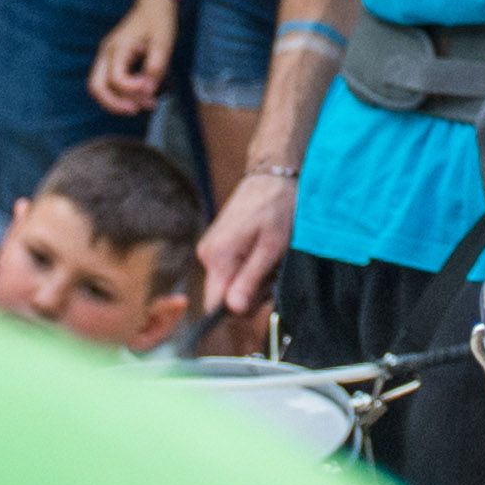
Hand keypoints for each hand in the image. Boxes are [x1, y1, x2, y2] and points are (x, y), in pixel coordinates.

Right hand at [91, 0, 175, 114]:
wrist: (154, 4)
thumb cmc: (159, 21)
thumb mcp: (163, 43)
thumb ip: (155, 67)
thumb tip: (147, 91)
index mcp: (118, 47)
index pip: (115, 78)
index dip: (132, 89)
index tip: (150, 89)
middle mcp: (106, 52)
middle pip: (96, 87)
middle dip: (114, 104)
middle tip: (136, 109)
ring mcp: (106, 56)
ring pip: (98, 87)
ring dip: (116, 101)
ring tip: (141, 105)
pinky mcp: (110, 60)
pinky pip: (106, 82)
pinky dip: (118, 94)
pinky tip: (138, 97)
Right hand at [197, 170, 294, 318]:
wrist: (273, 175)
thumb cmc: (277, 206)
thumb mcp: (272, 246)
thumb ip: (250, 279)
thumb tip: (233, 310)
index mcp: (217, 257)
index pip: (215, 305)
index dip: (240, 309)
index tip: (264, 296)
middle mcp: (207, 256)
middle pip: (224, 296)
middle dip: (252, 293)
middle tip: (275, 271)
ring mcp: (212, 250)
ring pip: (231, 284)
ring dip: (254, 280)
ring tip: (272, 258)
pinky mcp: (220, 246)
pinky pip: (232, 270)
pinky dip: (251, 268)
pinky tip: (265, 253)